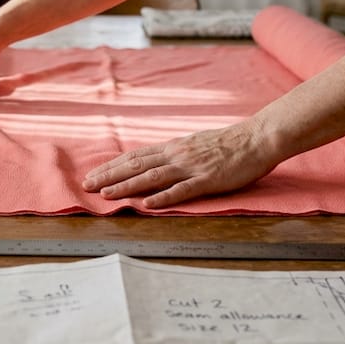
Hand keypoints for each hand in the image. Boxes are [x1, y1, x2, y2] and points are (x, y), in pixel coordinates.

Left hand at [81, 121, 281, 208]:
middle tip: (87, 186)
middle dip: (110, 176)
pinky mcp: (208, 180)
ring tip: (106, 195)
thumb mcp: (196, 144)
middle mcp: (177, 155)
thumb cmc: (229, 144)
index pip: (136, 156)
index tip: (94, 174)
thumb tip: (157, 161)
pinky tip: (147, 204)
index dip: (113, 166)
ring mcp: (191, 167)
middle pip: (137, 165)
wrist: (257, 139)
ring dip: (127, 186)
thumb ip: (177, 154)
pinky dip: (163, 197)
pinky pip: (182, 190)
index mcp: (174, 147)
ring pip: (152, 177)